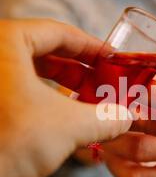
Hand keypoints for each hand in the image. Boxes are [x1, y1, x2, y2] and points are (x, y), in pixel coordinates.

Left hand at [0, 19, 131, 176]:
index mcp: (5, 42)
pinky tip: (62, 120)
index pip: (59, 32)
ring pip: (30, 74)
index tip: (112, 58)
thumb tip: (124, 117)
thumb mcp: (69, 126)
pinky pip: (17, 92)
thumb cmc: (6, 144)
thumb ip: (105, 118)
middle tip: (103, 83)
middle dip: (79, 70)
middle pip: (44, 52)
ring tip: (87, 104)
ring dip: (63, 88)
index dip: (93, 46)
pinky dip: (43, 102)